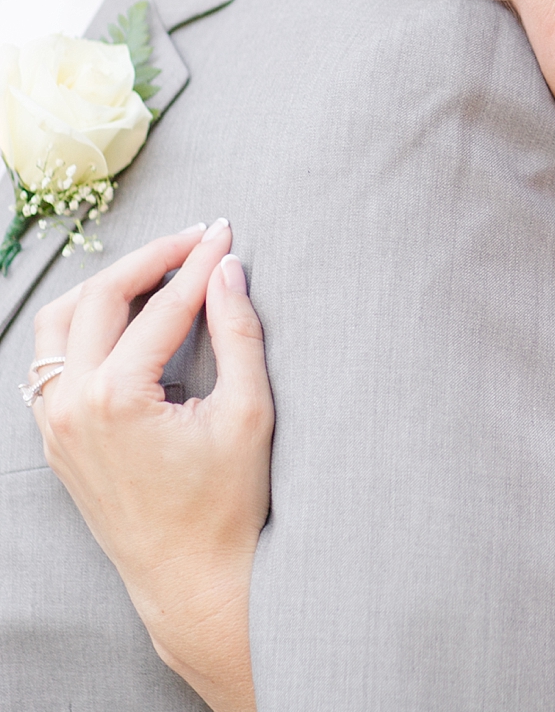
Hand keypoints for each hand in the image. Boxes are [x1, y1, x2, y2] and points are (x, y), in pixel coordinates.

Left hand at [31, 221, 270, 711]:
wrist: (191, 575)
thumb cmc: (227, 503)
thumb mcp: (248, 413)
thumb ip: (239, 333)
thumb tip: (227, 271)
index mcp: (116, 399)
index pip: (161, 307)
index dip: (199, 263)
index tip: (228, 233)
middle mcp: (71, 406)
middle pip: (97, 298)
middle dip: (149, 260)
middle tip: (196, 238)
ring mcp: (54, 424)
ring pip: (58, 325)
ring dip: (104, 288)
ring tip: (156, 271)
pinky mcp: (55, 439)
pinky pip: (51, 363)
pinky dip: (82, 328)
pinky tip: (122, 321)